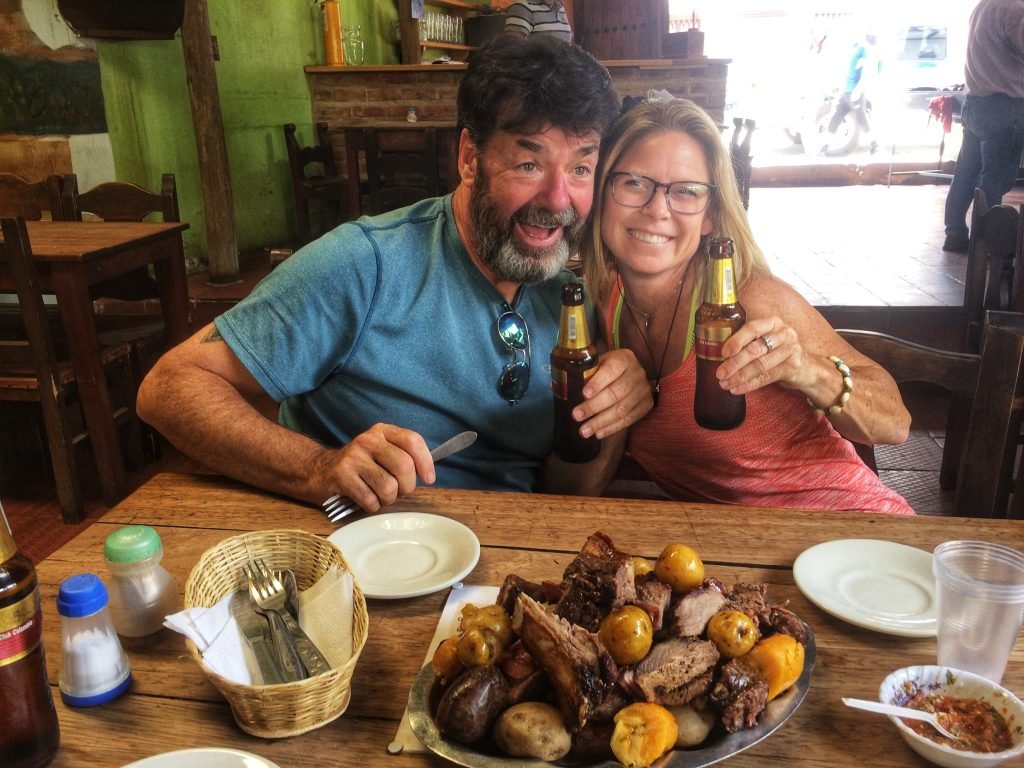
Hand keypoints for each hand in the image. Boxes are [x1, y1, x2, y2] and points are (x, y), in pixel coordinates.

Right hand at [313, 423, 432, 511]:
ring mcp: (353, 457)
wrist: (318, 471)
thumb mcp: (381, 452)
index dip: (426, 461)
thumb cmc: (358, 466)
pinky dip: (372, 506)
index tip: (429, 478)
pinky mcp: (341, 476)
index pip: (412, 440)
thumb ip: (403, 456)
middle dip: (407, 486)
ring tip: (380, 495)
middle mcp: (368, 440)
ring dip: (388, 499)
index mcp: (382, 431)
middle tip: (399, 491)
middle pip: (404, 466)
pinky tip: (365, 500)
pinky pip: (370, 500)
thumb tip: (427, 474)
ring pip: (389, 487)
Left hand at [574, 348, 653, 438]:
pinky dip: (613, 428)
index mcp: (624, 358)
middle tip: (577, 416)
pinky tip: (599, 433)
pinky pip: (629, 419)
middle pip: (616, 393)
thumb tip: (554, 386)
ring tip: (584, 430)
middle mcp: (637, 373)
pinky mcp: (647, 405)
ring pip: (622, 409)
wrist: (631, 375)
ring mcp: (644, 390)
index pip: (611, 370)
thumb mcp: (597, 365)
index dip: (598, 383)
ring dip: (601, 422)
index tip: (584, 394)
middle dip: (594, 406)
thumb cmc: (608, 370)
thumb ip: (581, 374)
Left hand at [716, 317, 813, 394]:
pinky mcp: (793, 366)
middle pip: (755, 348)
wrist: (808, 368)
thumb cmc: (779, 352)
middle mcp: (783, 333)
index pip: (752, 328)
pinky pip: (767, 377)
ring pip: (760, 364)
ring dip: (740, 376)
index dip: (736, 340)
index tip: (723, 353)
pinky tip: (738, 388)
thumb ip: (748, 342)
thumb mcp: (766, 340)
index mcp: (772, 323)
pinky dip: (750, 384)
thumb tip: (718, 354)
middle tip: (720, 374)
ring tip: (725, 383)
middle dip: (734, 363)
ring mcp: (790, 349)